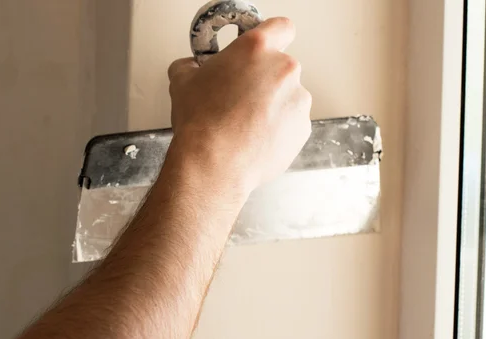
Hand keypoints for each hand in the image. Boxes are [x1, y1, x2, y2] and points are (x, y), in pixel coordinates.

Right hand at [167, 17, 311, 196]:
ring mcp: (298, 100)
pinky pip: (291, 123)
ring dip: (272, 106)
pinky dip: (278, 130)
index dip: (272, 37)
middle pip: (281, 66)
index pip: (280, 27)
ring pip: (288, 97)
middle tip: (240, 98)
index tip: (262, 50)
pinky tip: (254, 140)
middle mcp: (283, 69)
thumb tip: (192, 68)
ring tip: (245, 125)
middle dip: (264, 80)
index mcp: (257, 49)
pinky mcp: (302, 128)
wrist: (214, 164)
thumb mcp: (182, 82)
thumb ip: (192, 65)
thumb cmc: (201, 124)